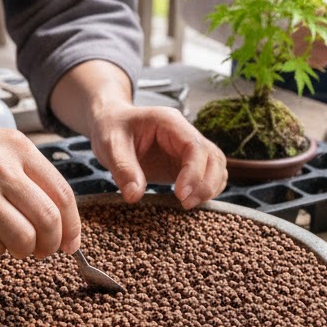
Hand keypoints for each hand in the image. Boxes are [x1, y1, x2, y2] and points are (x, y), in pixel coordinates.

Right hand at [0, 118, 80, 259]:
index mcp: (17, 148)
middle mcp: (1, 168)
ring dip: (24, 251)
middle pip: (48, 220)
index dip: (73, 226)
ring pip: (22, 240)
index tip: (72, 242)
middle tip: (45, 250)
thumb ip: (25, 171)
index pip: (62, 194)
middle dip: (52, 244)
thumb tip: (57, 213)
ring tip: (15, 245)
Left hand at [85, 104, 227, 208]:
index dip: (194, 172)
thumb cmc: (110, 128)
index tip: (180, 194)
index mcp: (169, 122)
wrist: (111, 123)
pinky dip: (207, 189)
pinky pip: (209, 174)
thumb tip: (135, 196)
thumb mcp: (109, 145)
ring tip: (188, 204)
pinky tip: (191, 201)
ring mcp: (187, 148)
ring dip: (210, 187)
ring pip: (217, 165)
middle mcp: (184, 133)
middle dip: (205, 183)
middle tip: (185, 204)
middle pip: (213, 156)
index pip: (195, 146)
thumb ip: (123, 169)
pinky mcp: (185, 163)